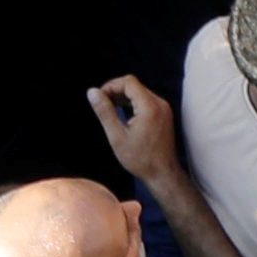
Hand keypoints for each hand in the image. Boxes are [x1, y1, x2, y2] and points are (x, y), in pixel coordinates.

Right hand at [89, 73, 185, 187]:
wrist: (163, 174)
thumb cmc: (140, 159)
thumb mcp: (117, 137)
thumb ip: (105, 112)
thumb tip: (92, 92)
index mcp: (149, 106)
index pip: (128, 82)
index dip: (111, 86)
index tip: (99, 98)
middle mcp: (159, 103)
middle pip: (135, 85)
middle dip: (116, 91)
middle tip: (102, 104)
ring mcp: (164, 108)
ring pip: (140, 92)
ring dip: (124, 97)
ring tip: (110, 109)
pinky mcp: (164, 114)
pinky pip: (147, 100)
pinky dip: (133, 103)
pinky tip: (123, 114)